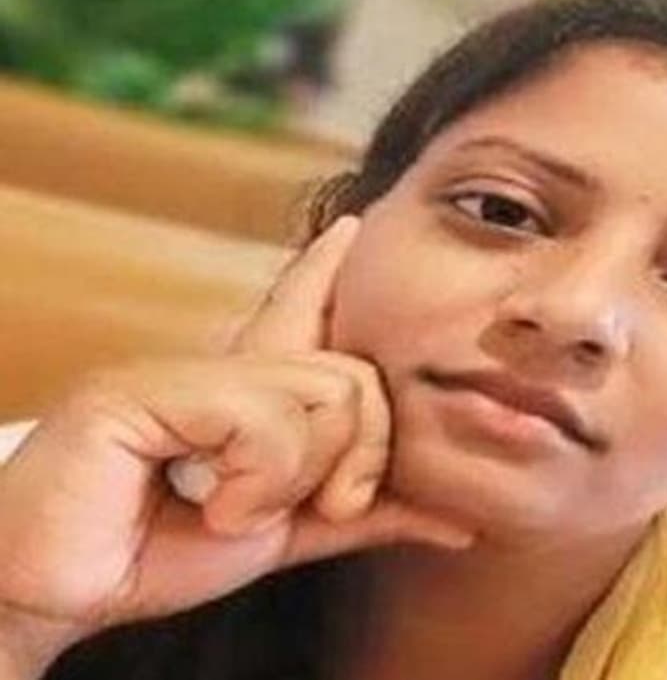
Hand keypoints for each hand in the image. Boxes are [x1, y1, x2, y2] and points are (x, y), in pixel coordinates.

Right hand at [0, 216, 472, 675]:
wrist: (48, 592)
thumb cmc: (151, 555)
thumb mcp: (281, 533)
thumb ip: (363, 516)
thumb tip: (461, 524)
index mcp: (239, 391)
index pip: (296, 312)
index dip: (325, 274)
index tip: (350, 231)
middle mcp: (212, 366)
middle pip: (352, 377)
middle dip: (357, 458)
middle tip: (313, 508)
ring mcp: (176, 371)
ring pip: (320, 397)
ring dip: (293, 481)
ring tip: (233, 512)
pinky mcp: (138, 391)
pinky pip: (259, 419)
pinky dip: (253, 483)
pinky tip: (207, 507)